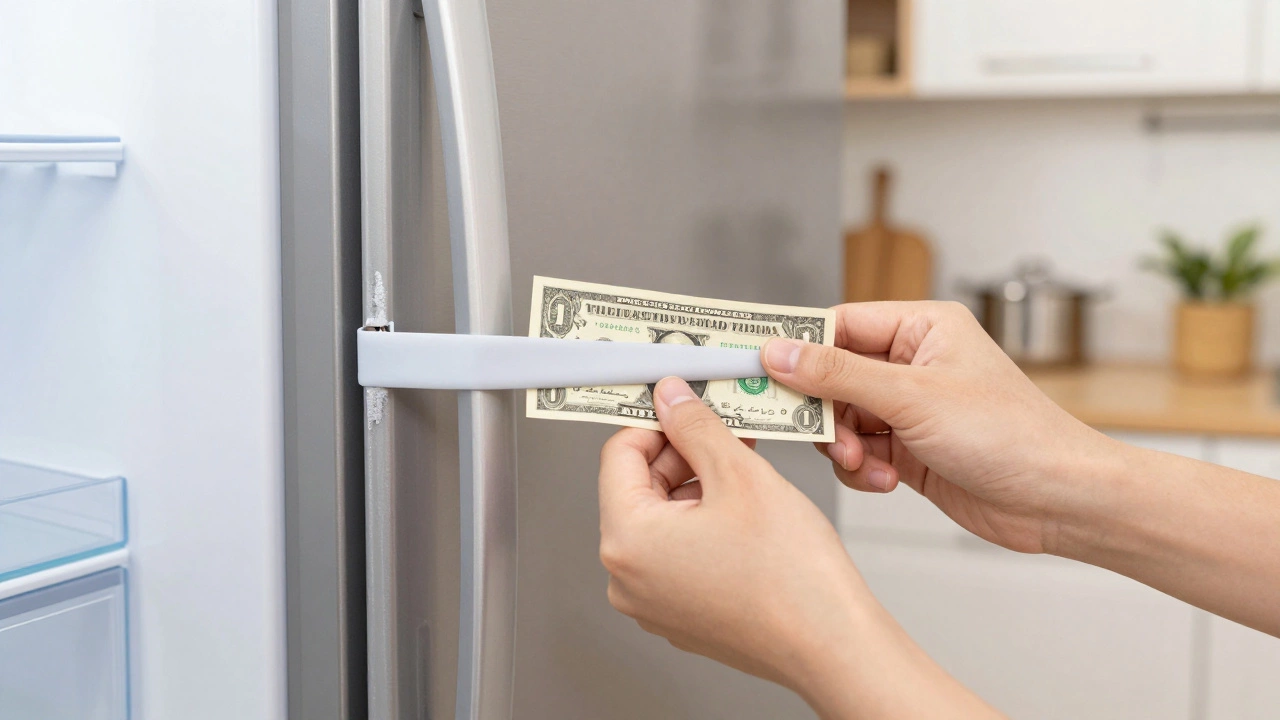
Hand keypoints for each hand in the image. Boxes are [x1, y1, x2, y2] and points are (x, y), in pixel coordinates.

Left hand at [598, 376, 1002, 717]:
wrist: (833, 644)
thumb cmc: (792, 578)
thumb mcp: (739, 474)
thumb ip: (695, 426)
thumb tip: (671, 399)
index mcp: (627, 541)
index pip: (619, 454)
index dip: (657, 421)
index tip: (685, 405)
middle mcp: (627, 578)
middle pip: (639, 486)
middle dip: (683, 453)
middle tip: (726, 431)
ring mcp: (652, 601)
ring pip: (662, 518)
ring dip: (698, 485)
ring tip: (744, 469)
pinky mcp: (680, 613)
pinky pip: (679, 552)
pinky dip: (705, 522)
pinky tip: (745, 510)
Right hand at [761, 301, 1107, 554]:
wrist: (1059, 501)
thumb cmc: (1010, 435)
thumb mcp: (912, 398)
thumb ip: (837, 375)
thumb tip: (778, 352)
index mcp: (921, 328)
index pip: (837, 325)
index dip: (796, 348)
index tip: (756, 367)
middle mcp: (913, 363)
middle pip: (830, 376)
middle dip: (823, 411)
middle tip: (818, 433)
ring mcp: (910, 409)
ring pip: (840, 419)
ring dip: (843, 446)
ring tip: (866, 462)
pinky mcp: (909, 450)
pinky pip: (858, 451)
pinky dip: (861, 468)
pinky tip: (886, 480)